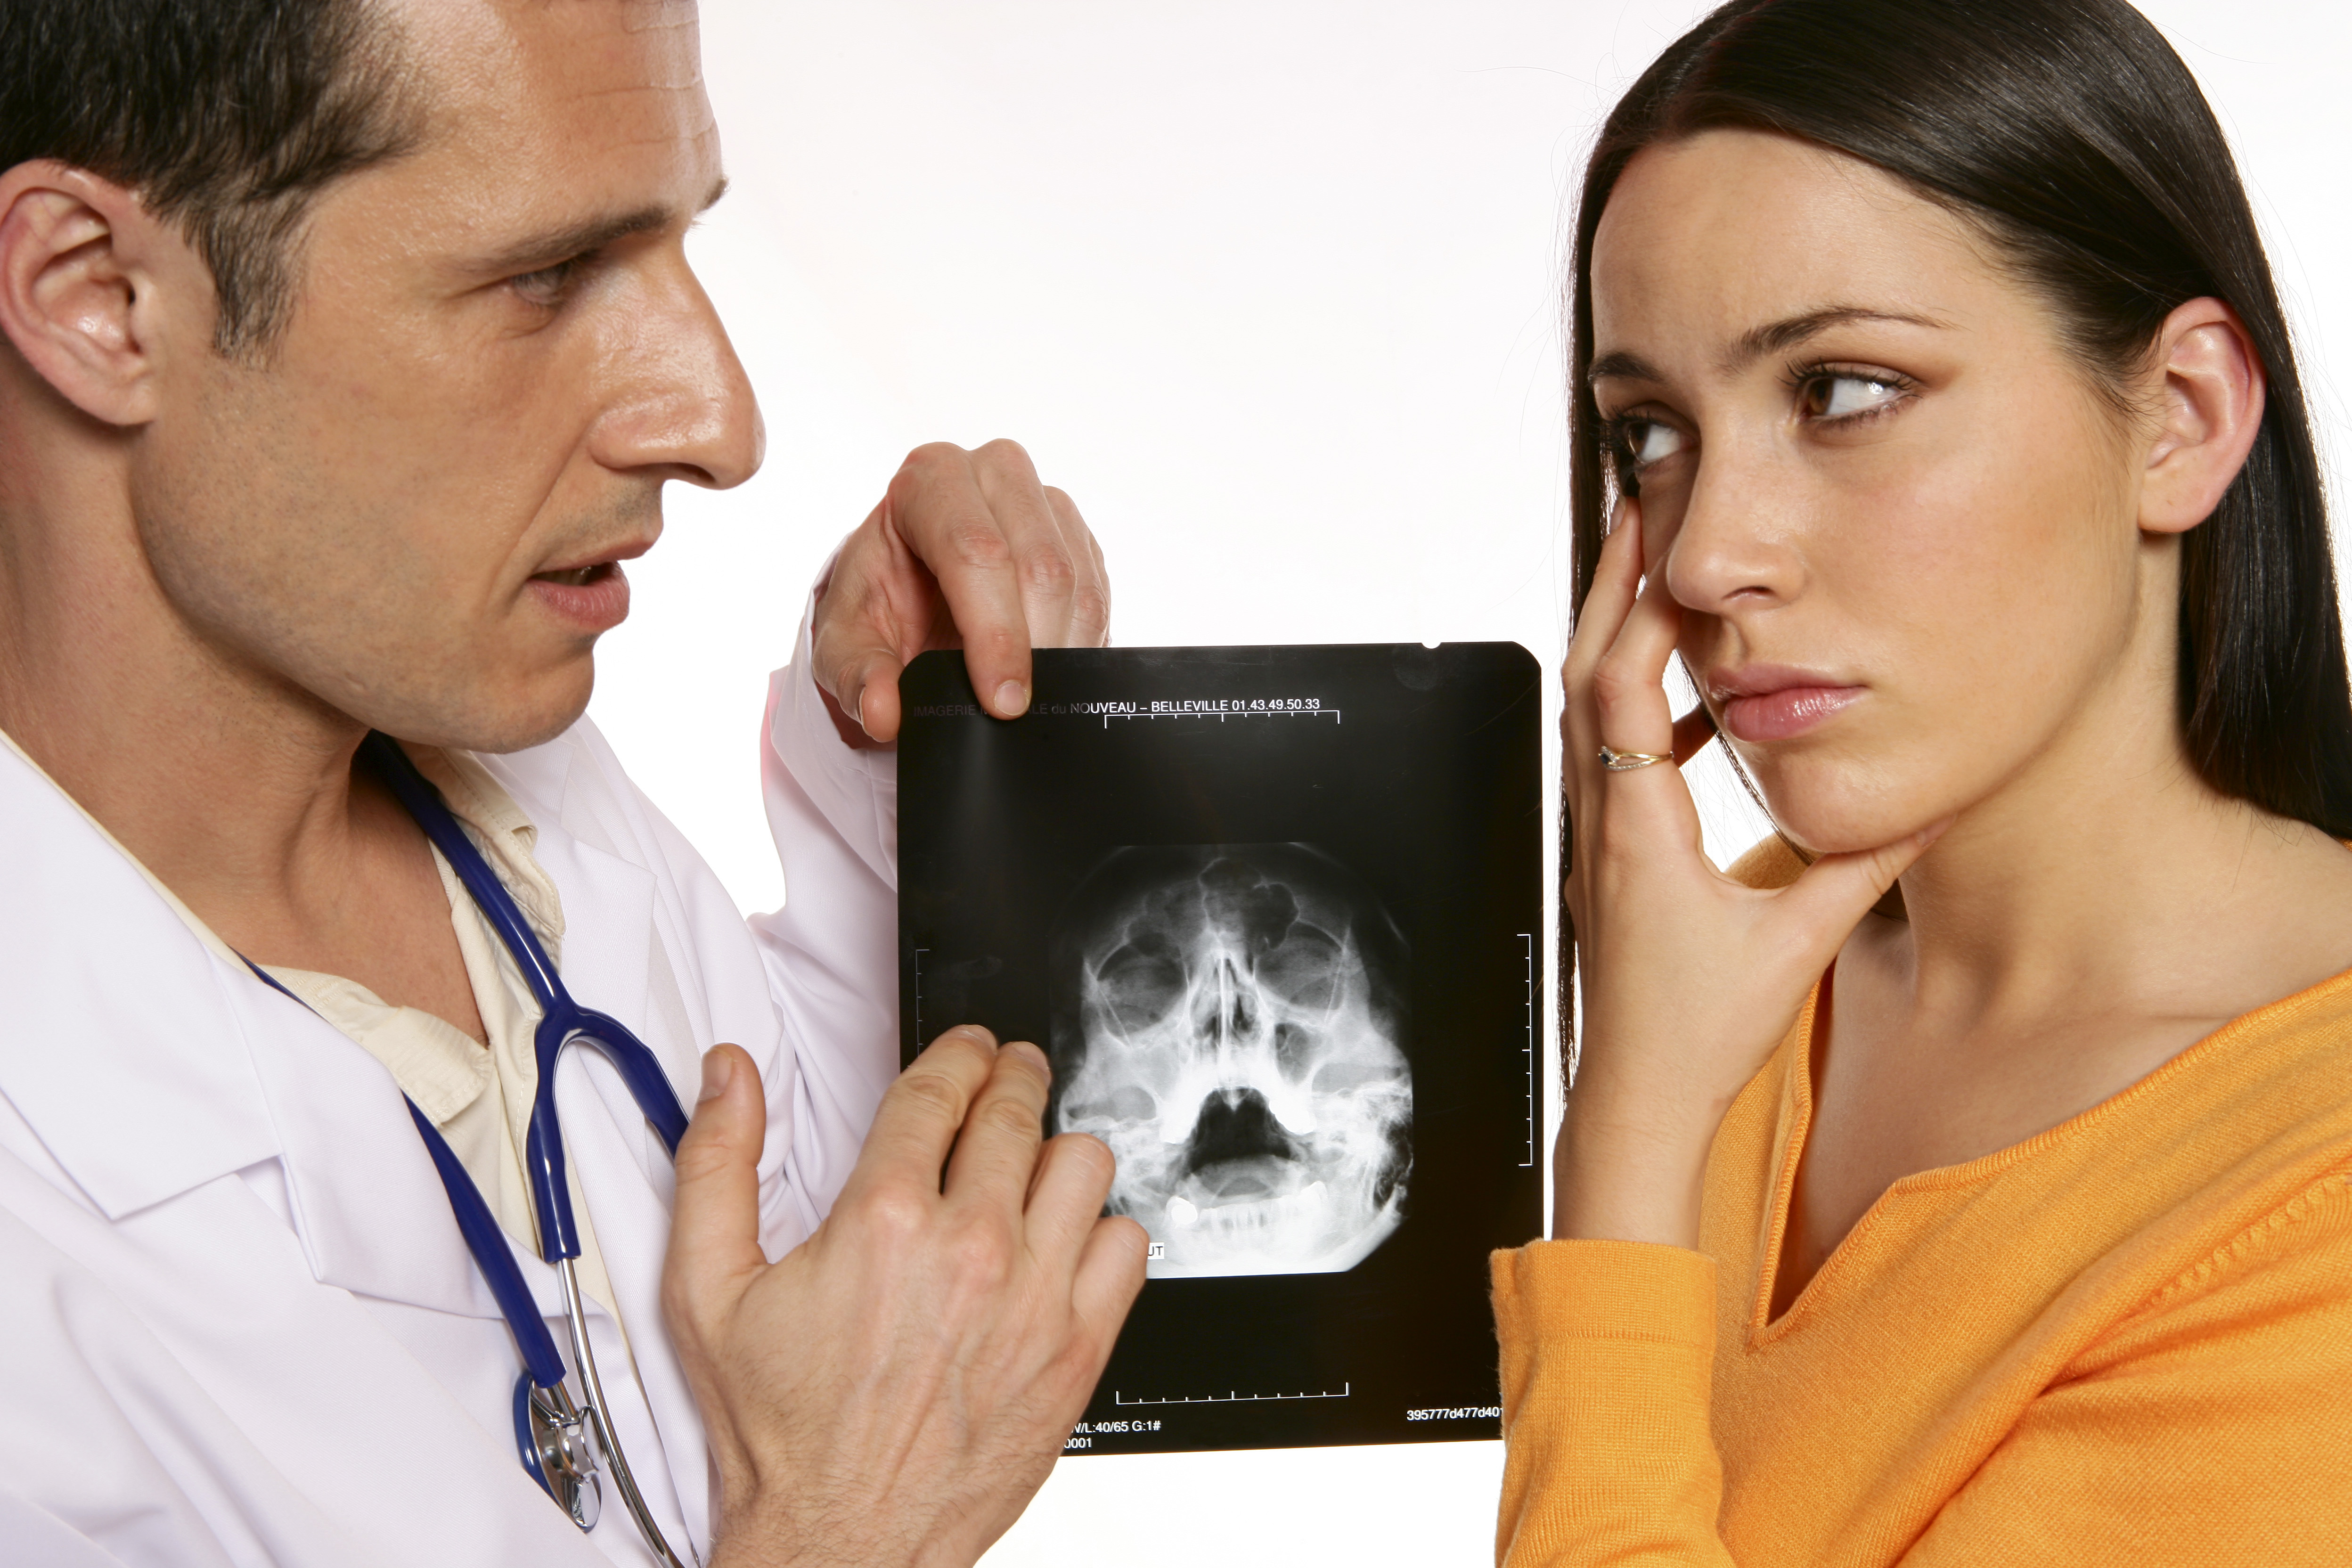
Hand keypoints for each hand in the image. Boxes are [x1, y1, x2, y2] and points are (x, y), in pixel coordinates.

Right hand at [662, 1027, 1148, 1567]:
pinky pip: (1126, 1248)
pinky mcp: (1076, 1350)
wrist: (836, 1540)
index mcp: (883, 1222)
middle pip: (1017, 1112)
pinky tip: (1066, 1240)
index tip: (967, 1051)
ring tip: (1034, 1160)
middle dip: (1010, 1079)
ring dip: (1056, 1152)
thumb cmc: (780, 1434)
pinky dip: (1102, 1232)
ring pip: (1084, 1164)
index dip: (958, 1052)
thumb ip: (715, 1166)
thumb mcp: (708, 1292)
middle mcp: (969, 1251)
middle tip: (1006, 1078)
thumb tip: (728, 1077)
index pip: (940, 1088)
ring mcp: (1033, 1300)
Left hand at [811, 440, 1111, 743]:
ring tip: (1032, 700)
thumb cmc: (876, 600)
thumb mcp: (843, 642)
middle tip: (1019, 712)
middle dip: (1035, 649)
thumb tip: (884, 713)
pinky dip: (1080, 647)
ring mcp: (1043, 501)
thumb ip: (857, 677)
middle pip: (1038, 564)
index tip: (1001, 702)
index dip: (994, 632)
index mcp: (927, 481)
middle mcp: (992, 474)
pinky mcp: (1077, 536)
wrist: (907, 586)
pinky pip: (1097, 595)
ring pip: (1077, 581)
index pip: (974, 551)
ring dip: (1063, 653)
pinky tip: (1050, 675)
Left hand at [1555, 500, 1943, 1246]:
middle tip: (1638, 509)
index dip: (1637, 605)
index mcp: (1637, 830)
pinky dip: (1644, 707)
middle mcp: (1600, 822)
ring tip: (1662, 575)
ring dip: (1622, 638)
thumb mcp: (1797, 943)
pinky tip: (1698, 706)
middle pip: (1586, 675)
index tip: (1658, 537)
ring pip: (1589, 711)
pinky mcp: (1606, 854)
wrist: (1635, 1097)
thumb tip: (1926, 798)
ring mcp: (1595, 837)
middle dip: (1612, 586)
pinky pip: (1612, 754)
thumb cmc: (1699, 1033)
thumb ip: (1861, 866)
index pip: (1619, 689)